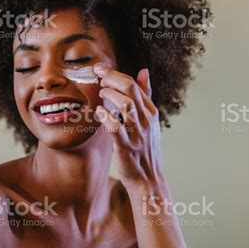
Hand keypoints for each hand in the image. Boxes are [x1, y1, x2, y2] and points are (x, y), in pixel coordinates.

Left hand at [93, 64, 163, 190]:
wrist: (148, 178)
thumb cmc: (144, 146)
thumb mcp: (149, 119)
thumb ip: (145, 95)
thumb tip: (144, 70)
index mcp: (151, 112)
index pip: (134, 84)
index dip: (115, 74)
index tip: (100, 69)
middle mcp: (146, 120)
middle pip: (130, 89)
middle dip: (111, 78)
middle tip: (97, 76)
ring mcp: (137, 134)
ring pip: (125, 105)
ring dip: (109, 95)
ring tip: (100, 94)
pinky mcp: (126, 147)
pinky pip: (116, 128)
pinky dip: (106, 118)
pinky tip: (99, 112)